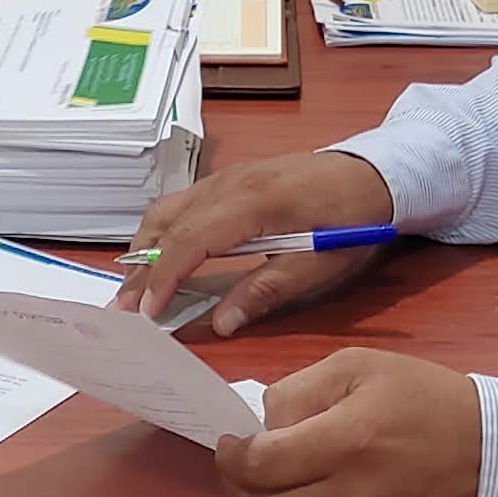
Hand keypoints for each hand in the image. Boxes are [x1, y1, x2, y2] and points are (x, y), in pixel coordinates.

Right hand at [119, 150, 396, 334]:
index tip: (146, 313)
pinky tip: (161, 257)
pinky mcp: (230, 178)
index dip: (163, 278)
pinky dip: (162, 232)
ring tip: (134, 287)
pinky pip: (182, 203)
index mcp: (252, 203)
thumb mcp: (319, 263)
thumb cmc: (353, 220)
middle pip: (166, 222)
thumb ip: (267, 290)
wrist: (374, 172)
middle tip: (123, 309)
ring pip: (168, 209)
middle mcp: (229, 183)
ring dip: (145, 247)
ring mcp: (227, 176)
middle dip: (140, 267)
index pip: (190, 241)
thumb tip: (221, 324)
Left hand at [217, 349, 482, 496]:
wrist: (493, 457)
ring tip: (279, 485)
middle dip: (240, 485)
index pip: (258, 465)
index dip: (231, 456)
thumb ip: (300, 390)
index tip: (231, 444)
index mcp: (347, 441)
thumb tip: (261, 426)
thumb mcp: (361, 367)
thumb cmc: (424, 401)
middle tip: (245, 467)